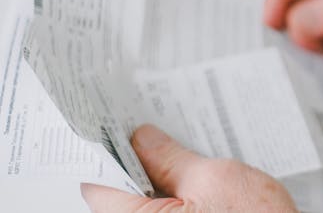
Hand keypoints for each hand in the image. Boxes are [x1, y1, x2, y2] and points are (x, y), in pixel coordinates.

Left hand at [81, 125, 295, 211]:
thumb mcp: (214, 178)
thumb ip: (171, 158)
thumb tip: (142, 139)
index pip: (98, 184)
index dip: (108, 151)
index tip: (118, 126)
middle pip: (120, 198)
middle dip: (137, 164)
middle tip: (153, 133)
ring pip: (143, 208)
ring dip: (157, 184)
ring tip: (177, 156)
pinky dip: (172, 202)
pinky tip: (191, 184)